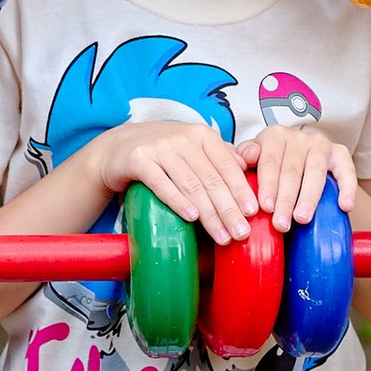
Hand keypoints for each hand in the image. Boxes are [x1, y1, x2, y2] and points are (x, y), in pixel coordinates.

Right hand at [90, 116, 254, 248]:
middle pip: (211, 179)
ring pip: (190, 184)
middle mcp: (183, 138)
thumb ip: (221, 155)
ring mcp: (159, 147)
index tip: (253, 213)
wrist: (117, 147)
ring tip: (221, 236)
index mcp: (202, 135)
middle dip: (229, 209)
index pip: (227, 165)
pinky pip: (161, 183)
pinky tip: (191, 217)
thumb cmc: (164, 152)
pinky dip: (177, 201)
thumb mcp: (194, 148)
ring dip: (208, 214)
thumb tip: (250, 165)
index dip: (241, 190)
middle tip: (242, 234)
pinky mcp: (138, 159)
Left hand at [240, 128, 357, 232]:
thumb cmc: (270, 163)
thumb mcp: (253, 157)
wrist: (296, 153)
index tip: (265, 208)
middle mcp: (298, 137)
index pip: (269, 161)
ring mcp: (320, 145)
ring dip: (309, 197)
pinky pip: (347, 170)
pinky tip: (346, 206)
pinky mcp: (340, 154)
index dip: (267, 185)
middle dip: (285, 199)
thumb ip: (244, 157)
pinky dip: (348, 188)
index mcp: (274, 136)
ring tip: (302, 219)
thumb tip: (247, 157)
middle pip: (291, 170)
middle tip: (281, 224)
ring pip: (315, 171)